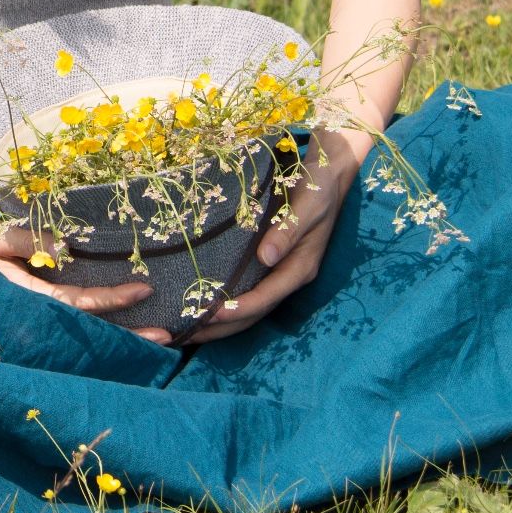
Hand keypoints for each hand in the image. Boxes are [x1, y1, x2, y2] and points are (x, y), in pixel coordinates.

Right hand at [0, 215, 173, 346]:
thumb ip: (25, 240)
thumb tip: (66, 247)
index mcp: (24, 293)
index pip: (75, 302)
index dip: (110, 299)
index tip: (144, 290)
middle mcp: (32, 310)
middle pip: (87, 328)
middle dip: (126, 335)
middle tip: (169, 337)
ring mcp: (32, 313)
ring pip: (82, 329)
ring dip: (118, 334)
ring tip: (156, 338)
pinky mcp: (30, 307)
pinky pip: (69, 320)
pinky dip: (97, 325)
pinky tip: (119, 326)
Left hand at [184, 138, 352, 343]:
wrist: (326, 177)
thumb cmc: (317, 189)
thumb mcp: (306, 207)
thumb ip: (288, 231)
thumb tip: (266, 257)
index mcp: (299, 269)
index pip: (265, 298)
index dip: (240, 308)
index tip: (212, 314)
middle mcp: (287, 277)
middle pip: (253, 313)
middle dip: (222, 327)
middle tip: (186, 335)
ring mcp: (278, 273)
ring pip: (248, 308)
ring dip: (219, 322)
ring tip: (185, 329)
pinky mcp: (268, 264)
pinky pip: (245, 290)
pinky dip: (223, 302)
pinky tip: (198, 304)